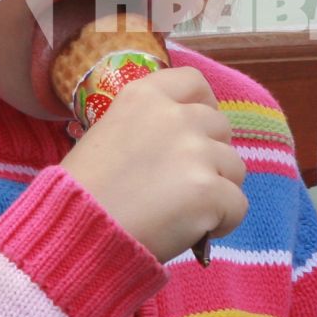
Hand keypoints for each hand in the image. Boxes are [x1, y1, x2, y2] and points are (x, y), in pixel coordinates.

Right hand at [60, 68, 247, 261]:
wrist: (77, 234)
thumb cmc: (83, 193)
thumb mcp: (105, 135)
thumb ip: (146, 127)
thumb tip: (177, 144)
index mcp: (145, 96)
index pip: (194, 82)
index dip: (202, 105)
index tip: (195, 130)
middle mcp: (175, 116)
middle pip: (220, 127)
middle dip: (211, 154)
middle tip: (184, 183)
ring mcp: (195, 152)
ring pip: (235, 167)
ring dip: (218, 189)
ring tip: (185, 212)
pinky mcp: (210, 191)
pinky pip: (238, 205)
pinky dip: (223, 223)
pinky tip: (193, 233)